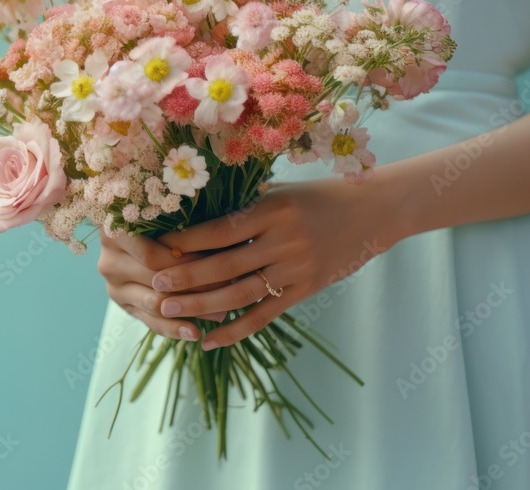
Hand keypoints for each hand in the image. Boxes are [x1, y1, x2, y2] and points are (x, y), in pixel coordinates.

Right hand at [97, 231, 229, 341]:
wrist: (136, 235)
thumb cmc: (164, 218)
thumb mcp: (173, 216)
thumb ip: (189, 228)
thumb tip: (228, 244)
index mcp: (115, 233)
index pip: (154, 256)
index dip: (189, 261)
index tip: (222, 263)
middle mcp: (108, 262)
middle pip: (155, 281)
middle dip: (196, 286)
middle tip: (230, 288)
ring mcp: (113, 287)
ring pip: (154, 304)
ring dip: (190, 309)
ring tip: (221, 313)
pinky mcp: (123, 305)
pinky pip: (150, 322)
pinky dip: (174, 328)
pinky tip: (195, 333)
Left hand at [155, 175, 402, 349]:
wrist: (374, 212)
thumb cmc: (319, 195)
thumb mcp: (281, 190)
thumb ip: (243, 203)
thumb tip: (193, 212)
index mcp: (273, 209)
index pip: (220, 229)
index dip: (186, 240)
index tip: (157, 246)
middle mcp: (283, 241)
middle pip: (225, 265)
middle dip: (186, 277)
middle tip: (155, 284)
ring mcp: (296, 268)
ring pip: (240, 294)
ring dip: (201, 305)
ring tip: (169, 311)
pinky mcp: (306, 290)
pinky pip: (264, 316)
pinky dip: (234, 330)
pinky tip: (208, 341)